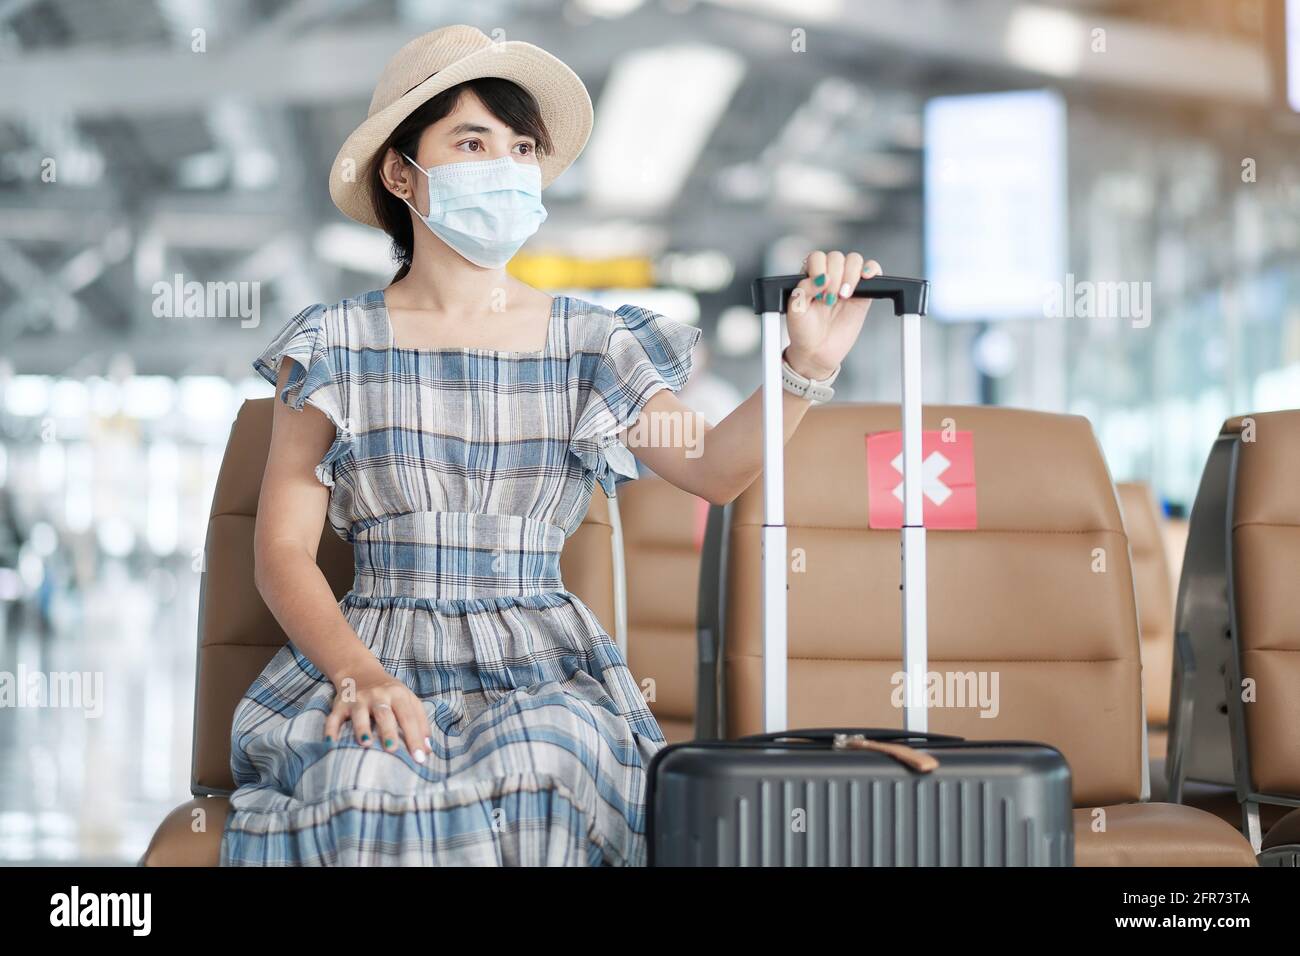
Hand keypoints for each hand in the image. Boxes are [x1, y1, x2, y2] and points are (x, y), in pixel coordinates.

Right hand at [324, 669, 431, 763]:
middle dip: (388, 731)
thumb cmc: (390, 694)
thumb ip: (420, 723)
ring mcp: (357, 699)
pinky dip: (330, 730)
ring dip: (362, 728)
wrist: (360, 672)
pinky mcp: (340, 704)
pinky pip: (333, 718)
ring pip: (359, 714)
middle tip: (392, 749)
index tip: (420, 758)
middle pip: (384, 714)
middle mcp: (378, 695)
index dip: (415, 737)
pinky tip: (330, 743)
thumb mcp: (408, 700)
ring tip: (366, 744)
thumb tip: (428, 750)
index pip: (408, 716)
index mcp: (398, 695)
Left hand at [785, 251, 881, 379]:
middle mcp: (829, 276)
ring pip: (854, 260)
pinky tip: (866, 278)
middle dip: (834, 277)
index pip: (818, 257)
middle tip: (829, 300)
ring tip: (844, 296)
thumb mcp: (796, 310)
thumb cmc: (804, 331)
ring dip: (850, 275)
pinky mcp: (864, 293)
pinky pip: (873, 270)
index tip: (818, 290)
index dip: (819, 270)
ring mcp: (847, 283)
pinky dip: (872, 269)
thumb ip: (804, 289)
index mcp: (810, 276)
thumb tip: (823, 277)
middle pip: (837, 257)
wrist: (817, 352)